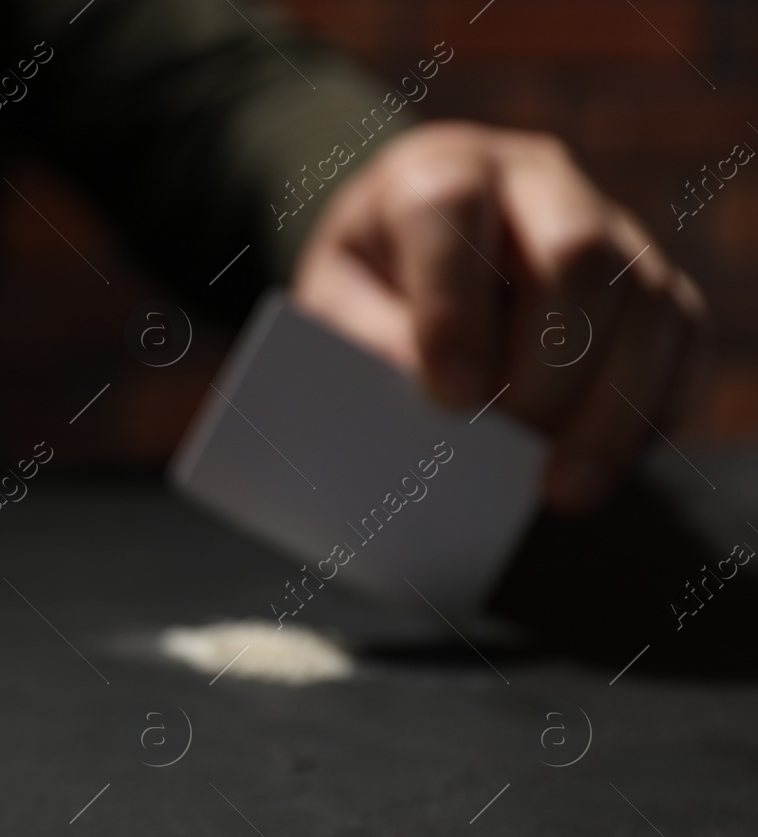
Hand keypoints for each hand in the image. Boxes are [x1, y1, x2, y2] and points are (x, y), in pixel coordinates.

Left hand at [292, 120, 709, 512]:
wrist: (411, 281)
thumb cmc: (366, 293)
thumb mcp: (335, 308)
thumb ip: (367, 342)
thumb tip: (439, 397)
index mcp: (439, 170)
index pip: (454, 207)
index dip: (454, 306)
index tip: (450, 397)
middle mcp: (535, 182)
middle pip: (577, 251)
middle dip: (547, 359)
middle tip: (505, 437)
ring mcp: (609, 228)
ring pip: (643, 302)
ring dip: (607, 406)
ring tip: (561, 486)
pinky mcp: (652, 285)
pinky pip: (681, 341)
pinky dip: (649, 411)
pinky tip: (602, 465)